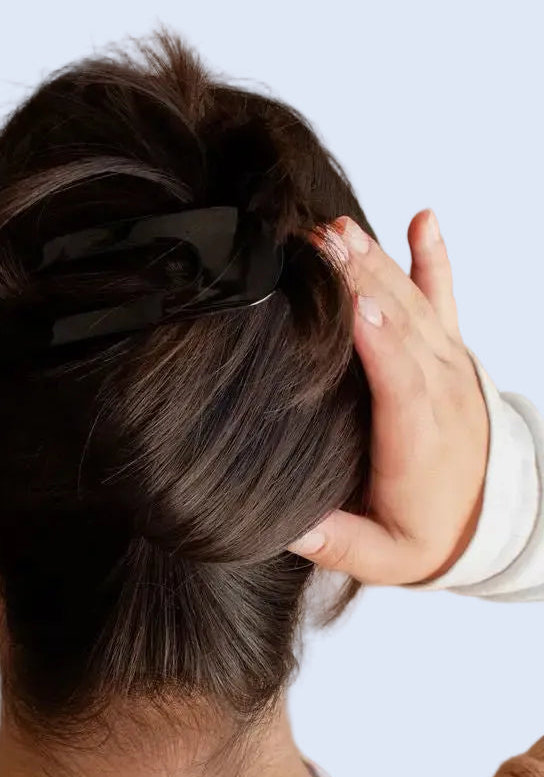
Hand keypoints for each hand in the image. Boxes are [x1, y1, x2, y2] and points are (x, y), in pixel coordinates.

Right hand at [287, 211, 488, 584]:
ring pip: (412, 302)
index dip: (377, 342)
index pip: (402, 382)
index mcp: (419, 438)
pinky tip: (422, 219)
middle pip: (401, 325)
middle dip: (360, 281)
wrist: (490, 518)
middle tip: (318, 244)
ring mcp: (446, 364)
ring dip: (376, 262)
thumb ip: (337, 543)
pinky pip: (442, 297)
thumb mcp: (383, 557)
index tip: (349, 305)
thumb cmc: (429, 532)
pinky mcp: (445, 352)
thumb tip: (287, 527)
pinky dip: (433, 256)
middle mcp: (438, 390)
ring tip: (337, 229)